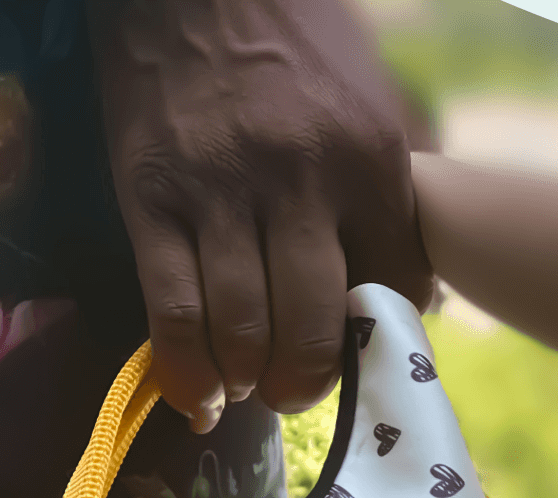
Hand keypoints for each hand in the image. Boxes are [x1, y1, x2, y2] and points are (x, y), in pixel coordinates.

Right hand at [88, 0, 434, 432]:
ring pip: (241, 327)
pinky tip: (198, 397)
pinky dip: (185, 369)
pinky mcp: (151, 197)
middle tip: (299, 393)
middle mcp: (300, 179)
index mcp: (368, 159)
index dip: (381, 334)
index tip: (362, 349)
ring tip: (250, 389)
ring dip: (249, 380)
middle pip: (314, 322)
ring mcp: (220, 191)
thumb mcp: (370, 102)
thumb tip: (406, 284)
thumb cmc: (295, 42)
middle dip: (309, 380)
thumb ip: (388, 191)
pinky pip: (172, 307)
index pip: (394, 284)